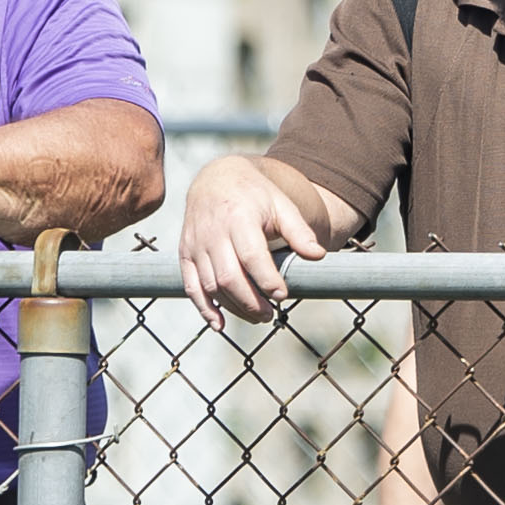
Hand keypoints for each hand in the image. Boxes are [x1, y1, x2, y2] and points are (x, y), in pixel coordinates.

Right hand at [177, 155, 329, 323]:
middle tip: (270, 314)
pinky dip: (204, 309)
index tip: (282, 295)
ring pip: (211, 286)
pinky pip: (191, 287)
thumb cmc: (255, 195)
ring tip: (257, 316)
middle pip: (228, 277)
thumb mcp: (281, 205)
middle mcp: (213, 232)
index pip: (251, 255)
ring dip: (234, 308)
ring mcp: (196, 244)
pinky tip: (220, 325)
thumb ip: (299, 231)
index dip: (266, 279)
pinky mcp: (186, 254)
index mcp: (238, 217)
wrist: (216, 179)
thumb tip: (318, 256)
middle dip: (250, 301)